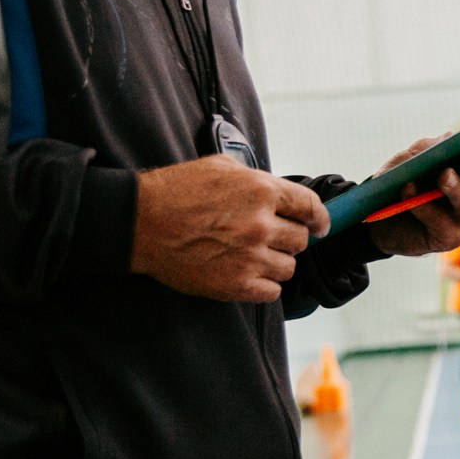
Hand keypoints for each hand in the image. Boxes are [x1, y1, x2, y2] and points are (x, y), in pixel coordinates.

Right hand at [132, 155, 326, 302]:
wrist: (140, 222)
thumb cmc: (175, 191)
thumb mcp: (220, 167)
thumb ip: (256, 179)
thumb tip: (279, 193)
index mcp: (261, 191)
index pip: (311, 207)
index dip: (319, 218)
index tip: (319, 225)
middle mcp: (261, 224)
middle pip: (301, 240)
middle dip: (287, 238)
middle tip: (266, 236)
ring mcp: (250, 256)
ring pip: (289, 267)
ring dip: (275, 262)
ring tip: (251, 255)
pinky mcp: (236, 284)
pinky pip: (272, 291)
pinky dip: (264, 285)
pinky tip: (247, 273)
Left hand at [364, 141, 459, 257]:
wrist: (379, 213)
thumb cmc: (404, 179)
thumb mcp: (416, 156)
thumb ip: (433, 147)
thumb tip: (451, 139)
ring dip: (458, 189)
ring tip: (444, 176)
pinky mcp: (448, 239)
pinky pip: (442, 223)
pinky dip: (425, 206)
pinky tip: (408, 192)